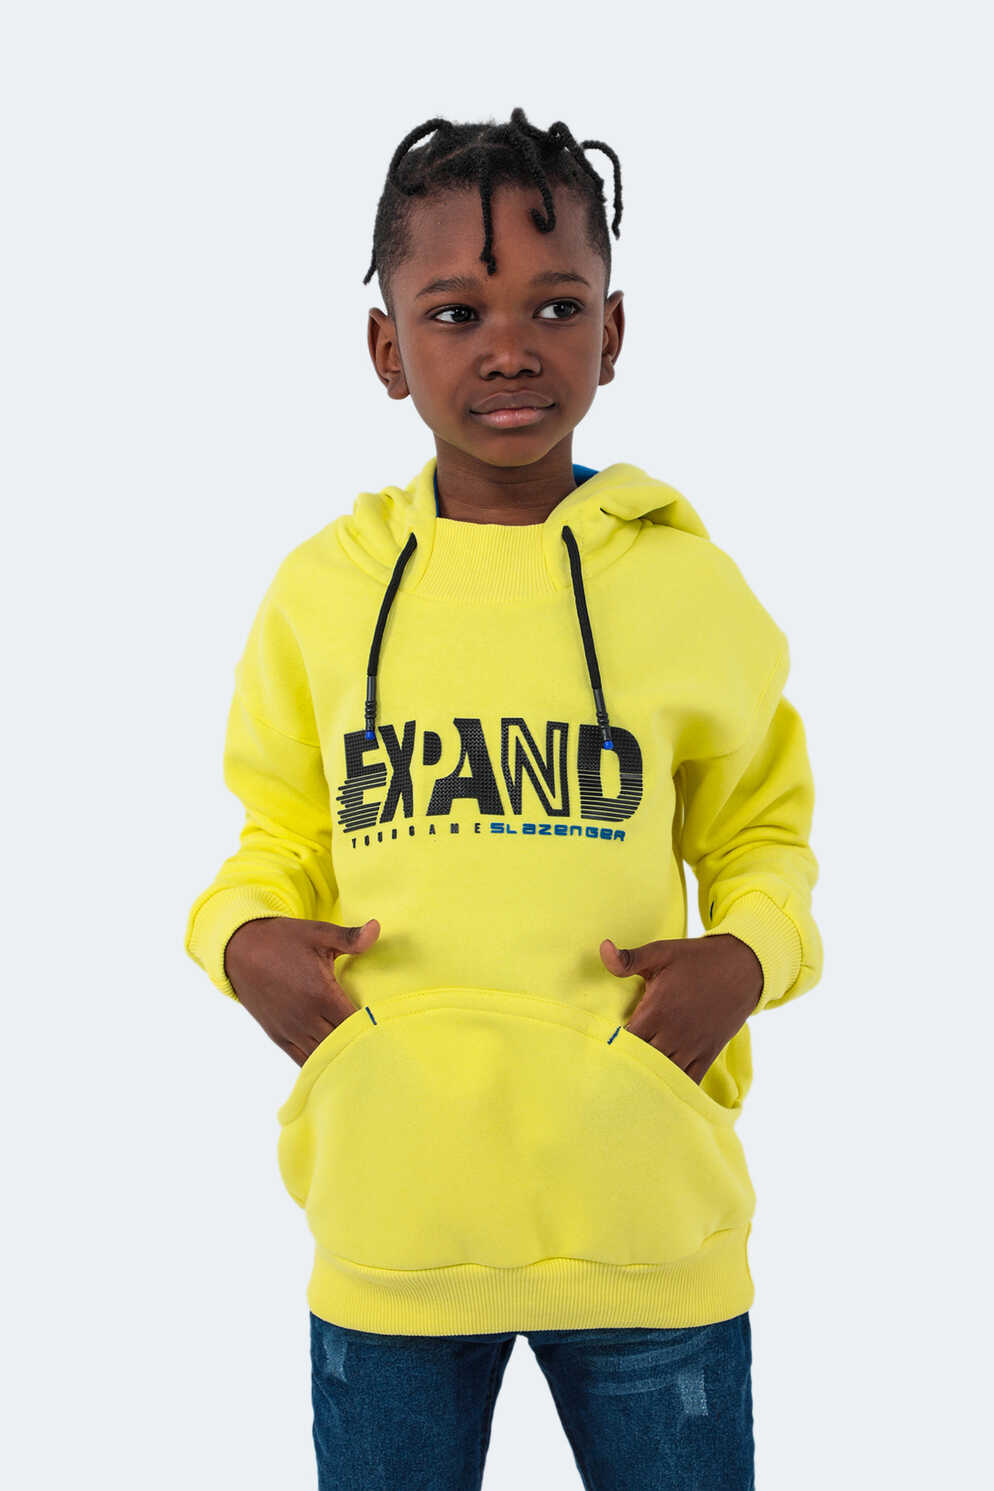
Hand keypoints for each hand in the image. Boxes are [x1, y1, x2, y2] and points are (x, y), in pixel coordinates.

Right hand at [224, 916, 380, 1066]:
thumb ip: (350, 937)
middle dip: (362, 1045)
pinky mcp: (278, 1036)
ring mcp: (290, 1030)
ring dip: (342, 1056)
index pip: (356, 1024)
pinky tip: (334, 1062)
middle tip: (382, 1045)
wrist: (239, 949)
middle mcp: (306, 1017)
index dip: (374, 1028)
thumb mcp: (318, 933)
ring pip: (323, 1057)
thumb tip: (378, 927)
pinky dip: (320, 1063)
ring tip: (362, 1056)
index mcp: (321, 994)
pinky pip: (302, 1060)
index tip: (391, 1027)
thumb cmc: (282, 940)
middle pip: (343, 1045)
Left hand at [599, 933, 762, 1084]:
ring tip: (632, 1078)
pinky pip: (689, 1081)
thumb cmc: (697, 960)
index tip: (601, 1045)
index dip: (610, 1045)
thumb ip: (629, 959)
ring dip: (648, 1075)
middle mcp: (672, 1034)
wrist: (743, 968)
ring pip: (662, 1074)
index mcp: (656, 1010)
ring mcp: (691, 1047)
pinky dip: (674, 1085)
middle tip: (612, 1066)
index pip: (624, 1040)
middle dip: (626, 1062)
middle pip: (641, 1060)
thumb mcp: (661, 953)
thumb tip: (603, 947)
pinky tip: (661, 1087)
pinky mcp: (707, 1054)